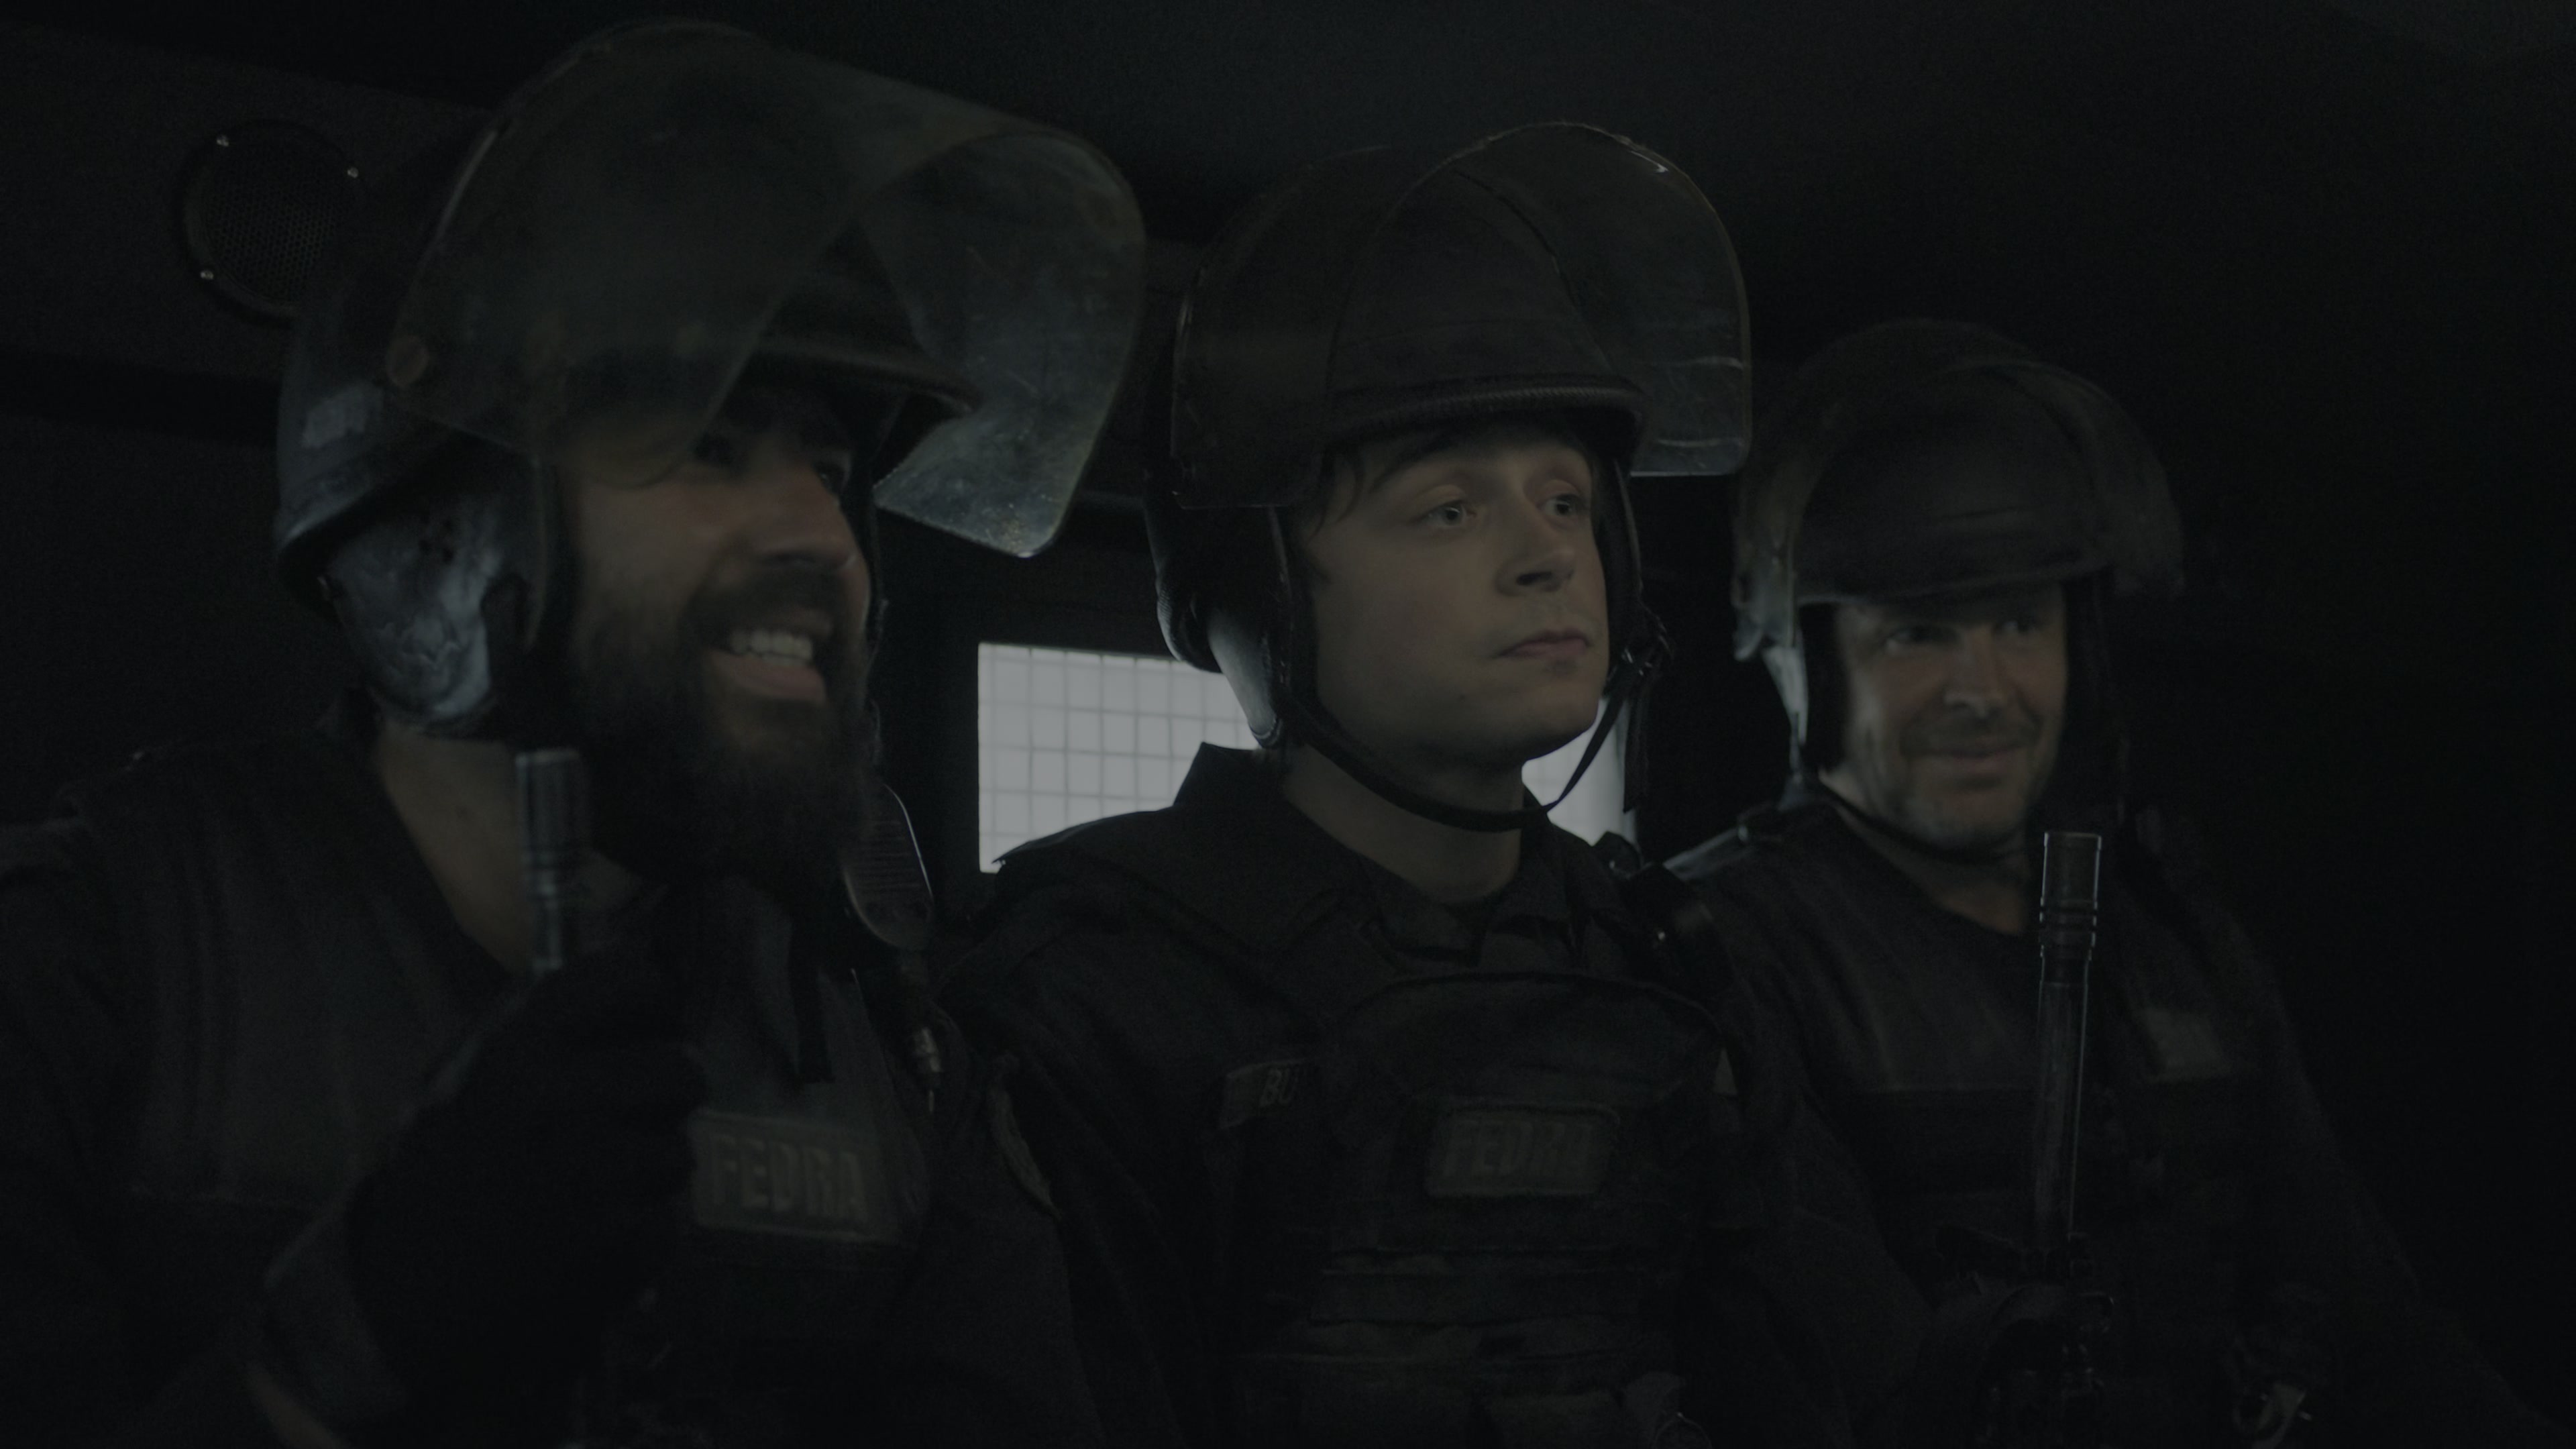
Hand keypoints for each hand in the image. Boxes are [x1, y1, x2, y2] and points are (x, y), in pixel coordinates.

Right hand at [343, 944, 706, 1405]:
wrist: (411, 1302)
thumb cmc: (439, 1187)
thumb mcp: (466, 1089)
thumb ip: (542, 1042)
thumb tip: (635, 995)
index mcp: (517, 1052)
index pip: (628, 979)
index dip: (653, 998)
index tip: (651, 1021)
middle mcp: (560, 1100)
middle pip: (680, 1068)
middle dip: (666, 1096)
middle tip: (631, 1121)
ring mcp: (593, 1170)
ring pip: (678, 1148)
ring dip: (650, 1172)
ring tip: (596, 1192)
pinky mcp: (619, 1236)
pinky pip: (666, 1217)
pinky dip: (640, 1233)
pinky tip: (592, 1242)